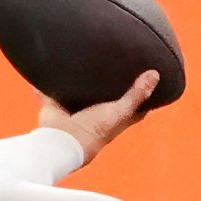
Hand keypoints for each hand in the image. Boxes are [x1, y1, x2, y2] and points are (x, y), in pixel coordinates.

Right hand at [37, 70, 158, 164]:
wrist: (62, 140)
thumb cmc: (95, 130)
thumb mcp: (120, 111)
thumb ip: (136, 94)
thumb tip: (155, 75)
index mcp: (114, 118)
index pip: (133, 107)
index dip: (141, 95)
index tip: (147, 78)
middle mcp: (96, 114)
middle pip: (106, 98)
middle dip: (109, 85)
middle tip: (116, 63)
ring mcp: (75, 111)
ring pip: (79, 94)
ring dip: (80, 83)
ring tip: (84, 60)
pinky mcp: (56, 106)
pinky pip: (49, 92)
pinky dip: (45, 85)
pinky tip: (46, 70)